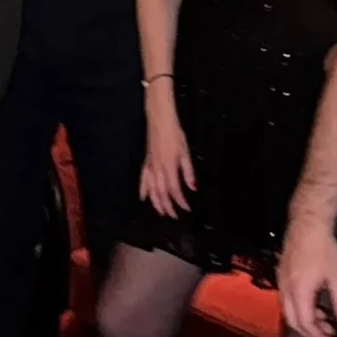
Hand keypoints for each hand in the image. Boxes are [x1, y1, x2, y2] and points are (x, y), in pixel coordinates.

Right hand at [140, 88, 194, 215]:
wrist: (160, 120)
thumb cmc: (175, 134)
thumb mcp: (185, 152)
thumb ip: (188, 171)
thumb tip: (193, 188)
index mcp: (169, 166)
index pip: (174, 189)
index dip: (180, 201)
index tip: (187, 208)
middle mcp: (157, 169)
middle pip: (161, 192)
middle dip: (167, 206)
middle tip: (173, 216)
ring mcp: (150, 165)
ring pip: (150, 188)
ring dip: (155, 201)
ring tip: (160, 211)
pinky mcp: (146, 162)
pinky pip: (143, 178)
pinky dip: (142, 189)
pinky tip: (143, 197)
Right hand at [277, 214, 336, 336]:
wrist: (307, 222)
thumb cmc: (325, 249)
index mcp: (299, 292)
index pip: (306, 323)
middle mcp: (285, 289)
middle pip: (293, 320)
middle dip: (311, 332)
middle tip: (329, 335)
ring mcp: (281, 280)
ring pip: (288, 310)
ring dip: (306, 320)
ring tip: (326, 320)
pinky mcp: (282, 274)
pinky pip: (287, 299)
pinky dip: (300, 308)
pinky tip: (315, 303)